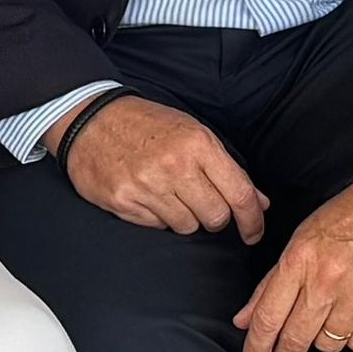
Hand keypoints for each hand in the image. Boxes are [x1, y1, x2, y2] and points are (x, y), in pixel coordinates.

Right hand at [58, 98, 268, 240]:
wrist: (91, 120)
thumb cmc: (148, 125)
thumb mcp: (194, 134)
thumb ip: (228, 169)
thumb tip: (261, 203)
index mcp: (198, 145)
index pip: (239, 194)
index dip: (253, 220)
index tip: (254, 232)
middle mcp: (175, 166)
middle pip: (216, 217)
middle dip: (216, 217)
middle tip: (203, 203)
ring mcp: (148, 186)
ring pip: (188, 227)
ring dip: (186, 217)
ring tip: (171, 194)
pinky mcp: (124, 201)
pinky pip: (158, 226)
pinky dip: (159, 217)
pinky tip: (149, 195)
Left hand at [234, 160, 352, 351]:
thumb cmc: (352, 214)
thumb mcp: (302, 238)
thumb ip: (272, 282)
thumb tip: (247, 318)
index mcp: (300, 260)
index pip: (268, 317)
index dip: (257, 348)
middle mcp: (328, 280)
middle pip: (296, 338)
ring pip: (330, 344)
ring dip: (324, 340)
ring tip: (328, 322)